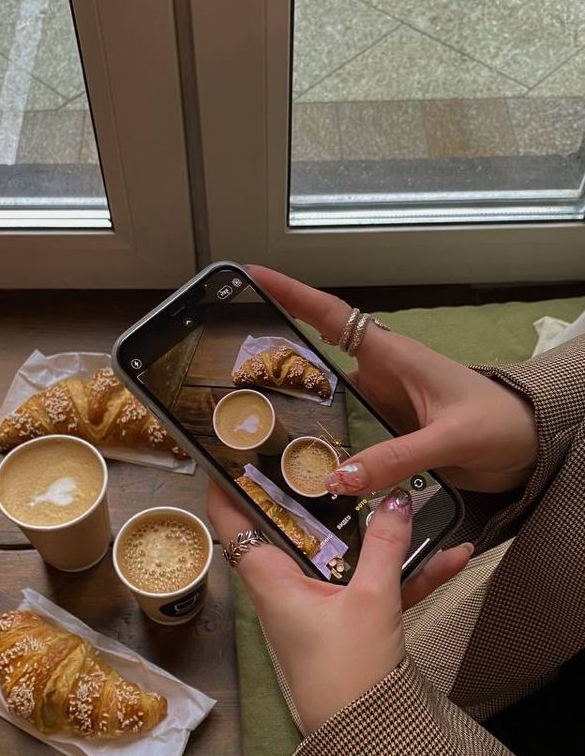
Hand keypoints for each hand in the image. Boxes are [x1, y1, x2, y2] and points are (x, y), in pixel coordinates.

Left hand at [209, 482, 471, 733]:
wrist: (369, 740)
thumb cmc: (348, 674)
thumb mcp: (372, 599)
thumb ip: (384, 544)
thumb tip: (394, 498)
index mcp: (273, 582)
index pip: (234, 525)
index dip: (228, 488)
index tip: (231, 451)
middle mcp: (290, 592)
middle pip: (295, 532)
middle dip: (316, 498)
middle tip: (328, 457)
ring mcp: (323, 609)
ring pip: (346, 558)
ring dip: (377, 536)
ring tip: (406, 499)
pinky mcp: (353, 627)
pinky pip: (377, 587)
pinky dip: (408, 573)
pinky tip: (452, 557)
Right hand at [248, 265, 538, 495]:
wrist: (529, 450)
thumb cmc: (499, 425)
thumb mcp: (450, 437)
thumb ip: (397, 457)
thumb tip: (338, 478)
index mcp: (394, 356)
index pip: (333, 318)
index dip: (293, 295)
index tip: (254, 277)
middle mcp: (380, 377)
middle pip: (316, 362)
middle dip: (274, 362)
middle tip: (225, 371)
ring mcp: (381, 407)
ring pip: (325, 404)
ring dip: (293, 411)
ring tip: (245, 424)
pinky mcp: (386, 436)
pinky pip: (343, 437)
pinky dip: (318, 446)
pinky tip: (295, 465)